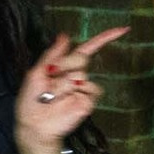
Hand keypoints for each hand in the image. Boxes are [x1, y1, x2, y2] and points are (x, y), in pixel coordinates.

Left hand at [14, 27, 125, 153]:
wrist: (34, 125)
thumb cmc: (31, 101)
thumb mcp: (36, 72)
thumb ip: (52, 53)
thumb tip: (65, 36)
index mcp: (64, 67)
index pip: (87, 49)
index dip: (104, 39)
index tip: (123, 29)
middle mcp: (76, 76)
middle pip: (81, 57)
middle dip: (65, 63)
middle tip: (51, 75)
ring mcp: (83, 89)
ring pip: (81, 74)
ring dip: (64, 83)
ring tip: (54, 95)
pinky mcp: (88, 101)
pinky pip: (91, 88)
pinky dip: (79, 91)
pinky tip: (67, 100)